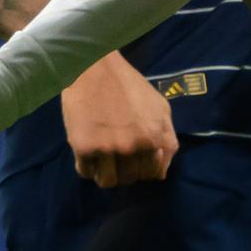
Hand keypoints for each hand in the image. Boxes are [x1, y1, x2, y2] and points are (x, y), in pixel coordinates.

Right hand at [59, 51, 174, 187]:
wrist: (94, 68)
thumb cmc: (129, 85)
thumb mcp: (161, 107)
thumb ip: (167, 139)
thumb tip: (162, 172)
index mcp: (154, 138)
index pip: (153, 174)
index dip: (144, 170)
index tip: (136, 161)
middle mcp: (133, 147)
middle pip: (130, 179)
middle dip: (125, 172)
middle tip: (117, 158)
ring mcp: (107, 148)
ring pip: (108, 182)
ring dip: (106, 175)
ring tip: (102, 161)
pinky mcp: (83, 147)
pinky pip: (85, 172)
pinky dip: (87, 167)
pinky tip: (88, 154)